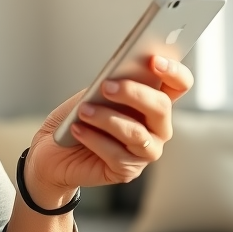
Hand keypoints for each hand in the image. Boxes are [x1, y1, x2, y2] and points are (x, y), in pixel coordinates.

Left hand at [22, 56, 191, 206]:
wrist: (54, 151)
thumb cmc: (79, 117)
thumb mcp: (92, 94)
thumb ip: (109, 85)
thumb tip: (116, 77)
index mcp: (152, 102)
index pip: (178, 84)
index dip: (173, 72)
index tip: (153, 60)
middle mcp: (157, 128)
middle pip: (161, 107)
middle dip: (133, 93)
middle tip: (106, 86)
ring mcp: (146, 151)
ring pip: (136, 133)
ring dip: (106, 118)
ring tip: (83, 110)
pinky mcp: (127, 171)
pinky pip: (117, 155)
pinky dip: (93, 139)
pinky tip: (77, 130)